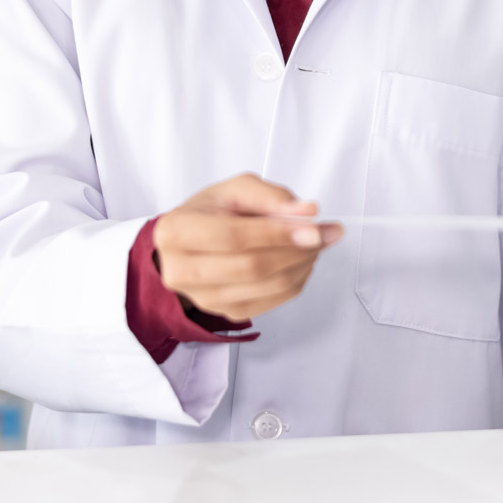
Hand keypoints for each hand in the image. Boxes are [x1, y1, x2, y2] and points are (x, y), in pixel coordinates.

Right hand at [152, 173, 343, 321]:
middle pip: (250, 267)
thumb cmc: (211, 213)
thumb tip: (306, 211)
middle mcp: (182, 271)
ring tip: (317, 243)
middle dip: (296, 250)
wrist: (191, 243)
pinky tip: (301, 261)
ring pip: (265, 287)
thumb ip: (270, 196)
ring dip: (302, 265)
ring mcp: (203, 298)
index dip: (276, 233)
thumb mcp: (234, 190)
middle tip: (325, 233)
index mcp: (177, 232)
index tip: (313, 226)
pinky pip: (271, 302)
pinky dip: (296, 281)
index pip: (232, 237)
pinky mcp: (226, 312)